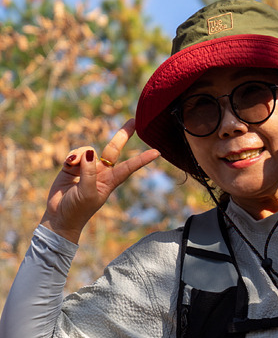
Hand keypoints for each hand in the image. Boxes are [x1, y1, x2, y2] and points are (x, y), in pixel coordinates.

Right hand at [41, 119, 159, 242]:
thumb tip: (90, 152)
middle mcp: (101, 173)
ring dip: (80, 154)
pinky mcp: (73, 166)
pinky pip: (75, 153)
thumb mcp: (87, 193)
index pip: (129, 167)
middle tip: (134, 121)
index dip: (142, 159)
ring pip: (89, 150)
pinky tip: (68, 164)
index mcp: (110, 181)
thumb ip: (89, 172)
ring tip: (73, 166)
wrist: (59, 217)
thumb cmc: (77, 210)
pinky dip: (71, 156)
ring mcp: (87, 168)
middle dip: (123, 135)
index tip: (157, 152)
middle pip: (113, 149)